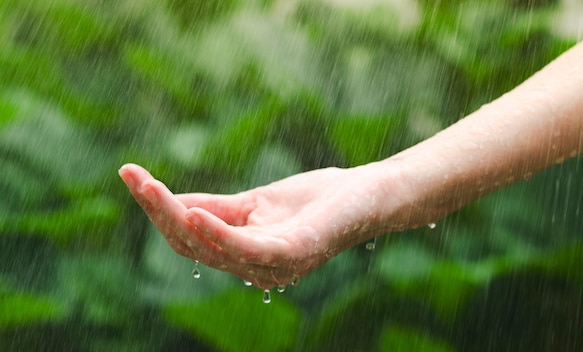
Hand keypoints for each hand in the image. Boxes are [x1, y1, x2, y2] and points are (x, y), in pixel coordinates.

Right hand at [119, 163, 386, 288]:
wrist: (367, 194)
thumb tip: (170, 202)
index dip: (158, 209)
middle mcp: (253, 269)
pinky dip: (218, 234)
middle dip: (159, 211)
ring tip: (151, 188)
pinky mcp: (293, 253)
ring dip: (177, 217)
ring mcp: (273, 266)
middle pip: (192, 245)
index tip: (130, 175)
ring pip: (211, 247)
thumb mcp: (254, 202)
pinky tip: (195, 213)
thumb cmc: (315, 200)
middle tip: (132, 177)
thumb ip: (216, 207)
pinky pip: (247, 249)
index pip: (188, 238)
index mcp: (242, 256)